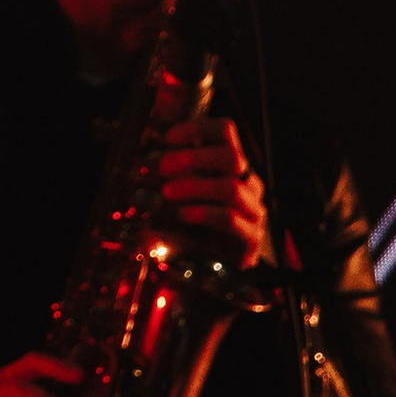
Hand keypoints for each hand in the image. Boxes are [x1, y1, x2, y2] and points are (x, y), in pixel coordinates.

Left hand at [159, 112, 269, 266]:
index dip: (199, 127)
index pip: (226, 131)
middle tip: (163, 167)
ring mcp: (254, 210)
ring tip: (167, 192)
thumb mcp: (181, 192)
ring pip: (231, 187)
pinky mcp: (251, 238)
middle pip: (232, 157)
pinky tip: (182, 215)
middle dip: (194, 158)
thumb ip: (170, 172)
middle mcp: (249, 183)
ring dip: (194, 187)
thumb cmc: (197, 223)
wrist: (219, 268)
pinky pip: (231, 219)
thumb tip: (141, 155)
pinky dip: (203, 213)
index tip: (168, 137)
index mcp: (233, 165)